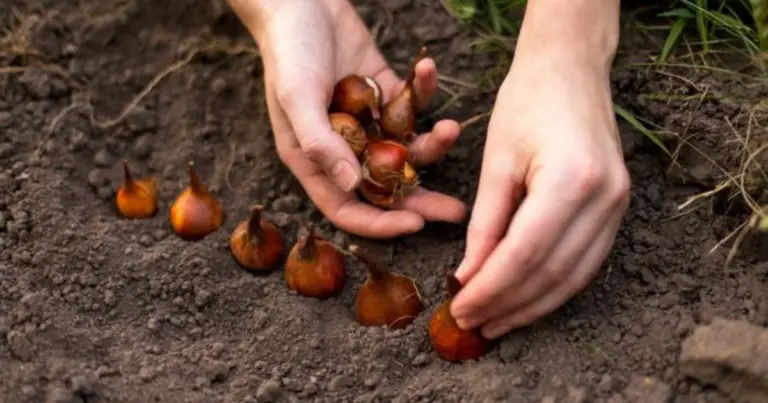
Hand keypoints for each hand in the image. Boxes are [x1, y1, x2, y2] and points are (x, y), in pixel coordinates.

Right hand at [228, 0, 466, 237]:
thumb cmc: (288, 50)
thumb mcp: (296, 97)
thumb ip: (320, 142)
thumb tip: (350, 184)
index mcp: (314, 159)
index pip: (347, 207)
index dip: (379, 222)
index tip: (416, 224)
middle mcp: (343, 147)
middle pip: (385, 187)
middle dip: (421, 201)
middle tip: (457, 212)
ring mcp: (367, 121)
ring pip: (405, 149)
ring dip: (432, 145)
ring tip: (451, 129)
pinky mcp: (384, 92)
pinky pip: (411, 104)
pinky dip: (422, 91)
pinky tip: (427, 69)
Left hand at [449, 46, 630, 338]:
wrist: (571, 69)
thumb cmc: (526, 102)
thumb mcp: (496, 161)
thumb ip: (485, 224)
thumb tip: (469, 278)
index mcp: (571, 180)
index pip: (524, 255)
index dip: (490, 290)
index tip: (459, 309)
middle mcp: (605, 199)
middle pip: (551, 274)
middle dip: (508, 306)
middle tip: (471, 324)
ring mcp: (619, 206)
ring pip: (573, 278)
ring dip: (532, 306)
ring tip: (495, 323)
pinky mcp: (618, 209)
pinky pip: (586, 263)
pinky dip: (553, 287)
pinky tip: (525, 300)